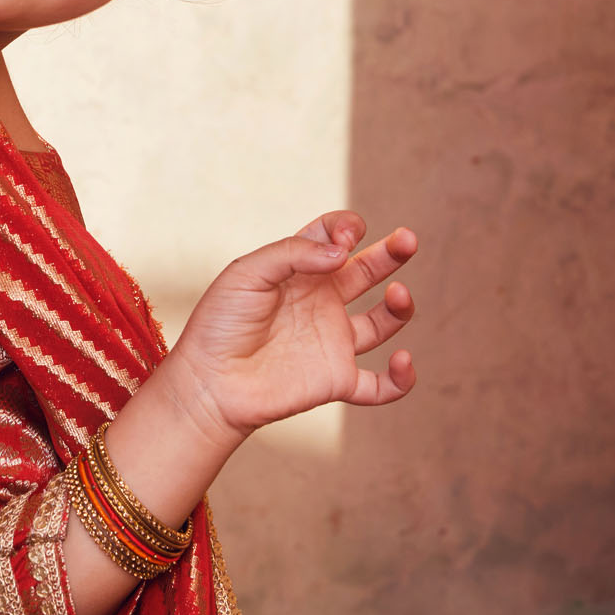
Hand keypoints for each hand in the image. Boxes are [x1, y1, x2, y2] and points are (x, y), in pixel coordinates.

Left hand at [168, 210, 416, 446]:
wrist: (208, 383)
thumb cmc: (219, 325)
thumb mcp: (247, 272)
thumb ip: (293, 253)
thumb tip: (344, 253)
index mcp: (297, 273)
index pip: (333, 237)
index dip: (346, 228)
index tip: (347, 236)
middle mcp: (320, 304)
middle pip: (368, 271)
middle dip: (392, 252)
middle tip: (407, 239)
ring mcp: (331, 342)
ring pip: (384, 322)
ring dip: (401, 306)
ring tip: (398, 294)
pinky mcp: (336, 380)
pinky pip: (381, 386)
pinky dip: (402, 379)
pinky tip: (404, 359)